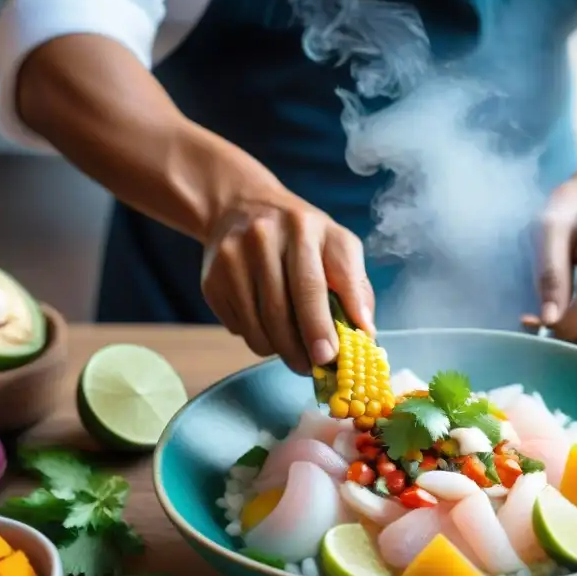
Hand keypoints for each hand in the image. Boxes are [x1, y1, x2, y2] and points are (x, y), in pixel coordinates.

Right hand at [201, 186, 374, 373]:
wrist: (240, 207)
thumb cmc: (301, 235)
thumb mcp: (336, 244)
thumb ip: (354, 286)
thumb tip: (365, 332)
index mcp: (302, 227)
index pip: (310, 285)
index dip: (319, 325)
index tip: (328, 356)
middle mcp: (262, 238)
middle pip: (280, 311)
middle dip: (300, 349)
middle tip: (313, 368)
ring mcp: (231, 259)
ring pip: (257, 326)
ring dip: (280, 350)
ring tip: (295, 351)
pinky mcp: (211, 280)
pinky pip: (239, 327)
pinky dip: (258, 338)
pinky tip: (269, 326)